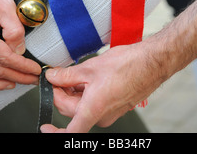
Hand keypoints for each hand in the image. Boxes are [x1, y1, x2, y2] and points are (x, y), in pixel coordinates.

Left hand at [41, 43, 160, 132]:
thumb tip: (52, 77)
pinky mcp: (116, 107)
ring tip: (76, 73)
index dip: (54, 132)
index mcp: (93, 110)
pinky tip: (87, 78)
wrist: (151, 62)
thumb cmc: (127, 65)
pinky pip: (94, 104)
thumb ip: (66, 75)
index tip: (44, 127)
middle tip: (58, 76)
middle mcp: (102, 117)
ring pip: (82, 108)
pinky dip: (86, 93)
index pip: (70, 133)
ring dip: (74, 93)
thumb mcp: (90, 67)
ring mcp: (110, 113)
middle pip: (72, 112)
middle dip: (62, 95)